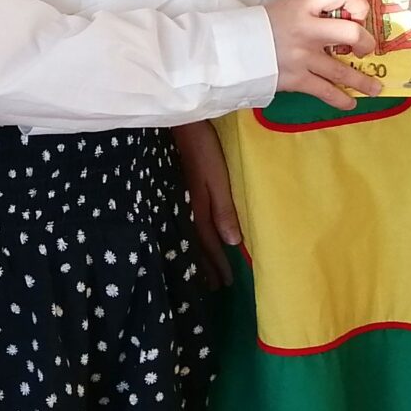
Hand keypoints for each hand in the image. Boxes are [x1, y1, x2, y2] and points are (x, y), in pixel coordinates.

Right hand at [174, 121, 237, 286]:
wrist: (179, 124)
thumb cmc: (203, 149)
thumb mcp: (217, 178)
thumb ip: (223, 209)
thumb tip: (233, 243)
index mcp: (198, 209)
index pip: (210, 244)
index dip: (217, 264)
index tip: (225, 283)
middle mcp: (186, 209)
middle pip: (196, 243)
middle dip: (205, 265)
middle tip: (212, 287)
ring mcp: (180, 200)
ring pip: (189, 234)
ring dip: (197, 253)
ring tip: (201, 270)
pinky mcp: (178, 191)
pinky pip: (185, 222)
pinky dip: (190, 236)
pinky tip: (190, 237)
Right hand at [267, 0, 379, 109]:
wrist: (230, 48)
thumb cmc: (260, 25)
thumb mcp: (287, 7)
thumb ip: (312, 12)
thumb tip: (339, 20)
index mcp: (304, 4)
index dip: (357, 2)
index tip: (358, 14)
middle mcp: (308, 28)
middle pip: (352, 32)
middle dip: (367, 43)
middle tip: (367, 50)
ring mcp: (304, 56)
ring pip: (344, 70)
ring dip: (363, 81)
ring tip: (374, 89)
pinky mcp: (297, 79)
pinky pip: (327, 91)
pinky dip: (341, 100)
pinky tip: (349, 103)